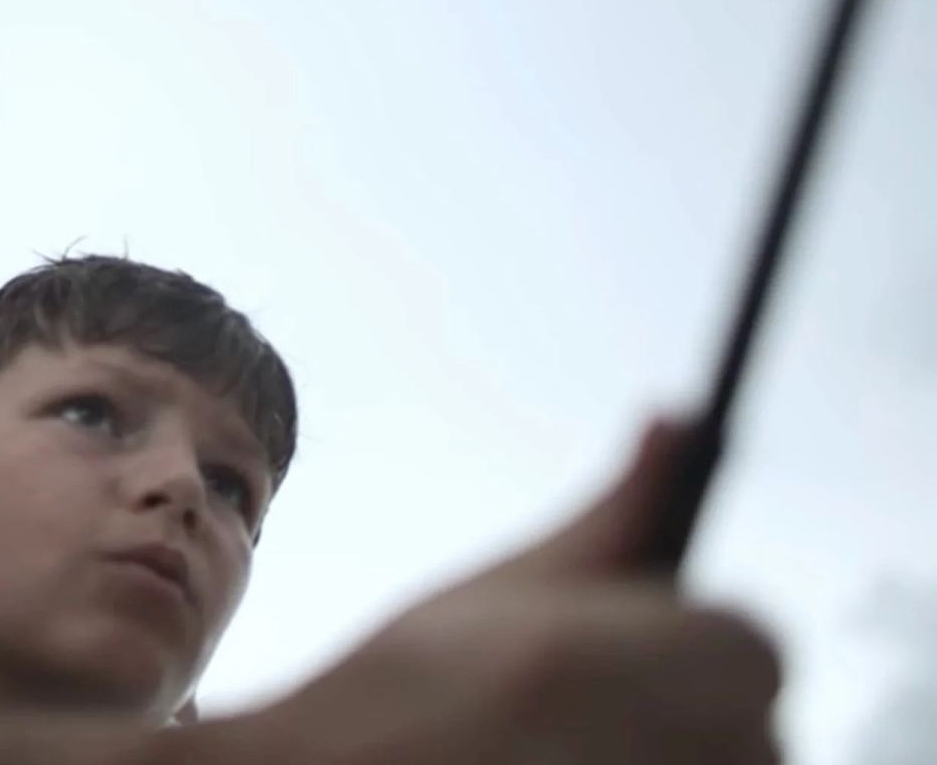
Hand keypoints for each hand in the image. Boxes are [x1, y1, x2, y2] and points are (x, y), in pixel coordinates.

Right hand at [194, 418, 782, 764]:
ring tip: (583, 736)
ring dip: (683, 749)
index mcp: (578, 663)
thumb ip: (610, 517)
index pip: (753, 646)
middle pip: (758, 723)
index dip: (712, 638)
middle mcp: (612, 748)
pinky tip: (576, 759)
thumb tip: (679, 425)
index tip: (661, 644)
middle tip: (606, 703)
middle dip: (700, 705)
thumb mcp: (495, 592)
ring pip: (734, 764)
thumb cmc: (397, 698)